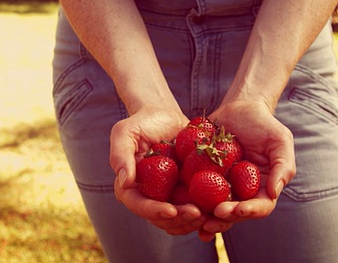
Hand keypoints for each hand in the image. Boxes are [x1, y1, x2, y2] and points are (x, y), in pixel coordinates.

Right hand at [109, 105, 206, 234]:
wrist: (165, 116)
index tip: (172, 210)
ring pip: (179, 219)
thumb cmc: (142, 123)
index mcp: (131, 187)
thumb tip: (125, 182)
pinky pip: (195, 208)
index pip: (139, 206)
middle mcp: (149, 196)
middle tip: (197, 214)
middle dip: (179, 220)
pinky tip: (217, 210)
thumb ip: (120, 155)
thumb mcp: (125, 132)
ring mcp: (168, 196)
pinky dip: (205, 213)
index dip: (154, 211)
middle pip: (161, 218)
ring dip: (193, 222)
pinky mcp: (185, 191)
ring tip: (208, 214)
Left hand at [199, 100, 295, 236]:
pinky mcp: (203, 178)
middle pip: (234, 213)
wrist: (239, 108)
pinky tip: (178, 207)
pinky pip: (195, 193)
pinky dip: (188, 202)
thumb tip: (274, 193)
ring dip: (205, 218)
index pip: (260, 207)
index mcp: (262, 188)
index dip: (250, 211)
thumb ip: (282, 166)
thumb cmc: (264, 124)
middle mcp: (242, 192)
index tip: (239, 209)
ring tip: (195, 218)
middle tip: (213, 216)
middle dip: (224, 218)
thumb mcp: (280, 141)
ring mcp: (221, 187)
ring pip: (213, 209)